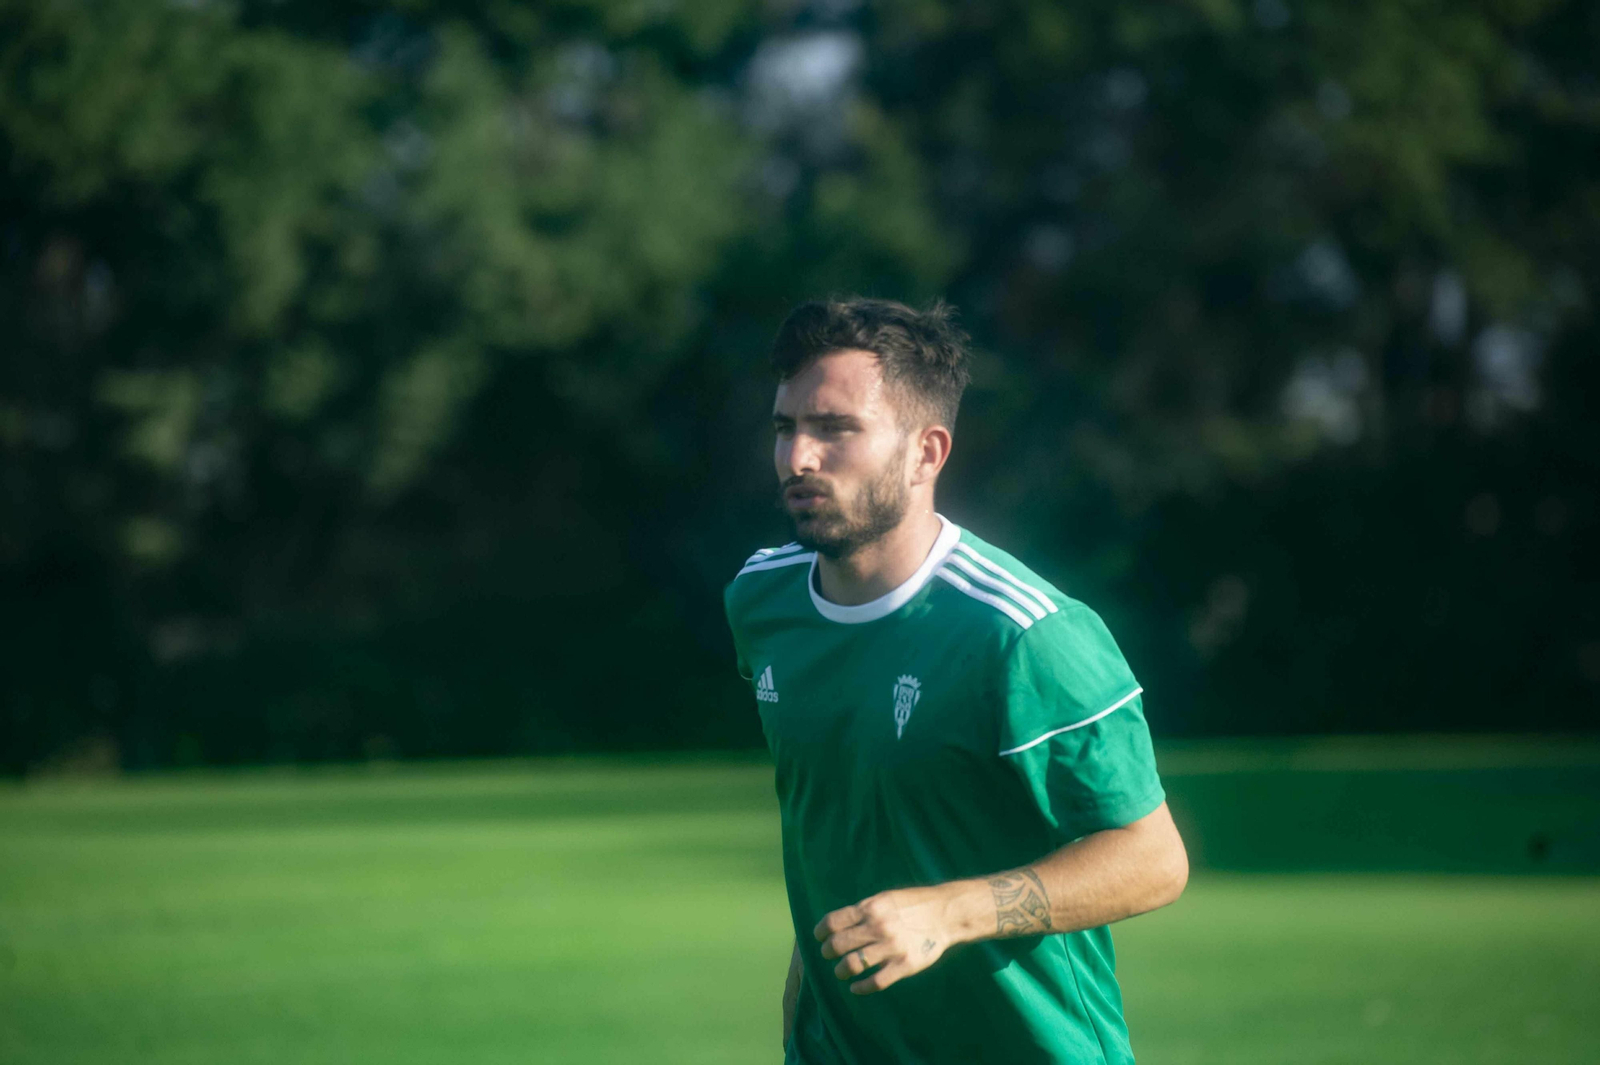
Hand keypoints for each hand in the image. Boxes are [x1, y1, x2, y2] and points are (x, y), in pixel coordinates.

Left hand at [813, 883, 977, 994]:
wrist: (945, 914)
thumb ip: (863, 910)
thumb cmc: (913, 905)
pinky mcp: (903, 965)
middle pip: (838, 945)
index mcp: (871, 908)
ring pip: (852, 965)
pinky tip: (856, 988)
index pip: (833, 922)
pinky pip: (874, 983)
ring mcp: (890, 947)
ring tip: (841, 971)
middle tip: (828, 955)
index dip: (820, 932)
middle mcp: (877, 927)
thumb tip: (838, 924)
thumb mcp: (885, 898)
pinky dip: (860, 988)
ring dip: (840, 971)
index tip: (819, 938)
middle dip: (827, 952)